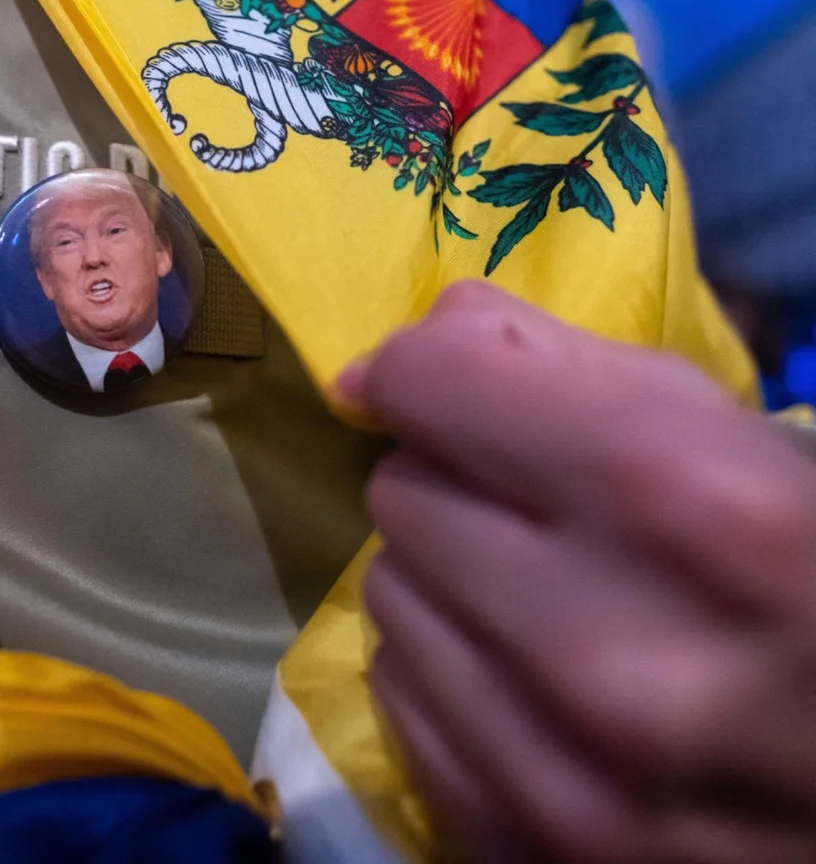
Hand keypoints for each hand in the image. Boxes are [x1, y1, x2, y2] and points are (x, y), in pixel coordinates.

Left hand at [344, 282, 815, 863]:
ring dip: (451, 585)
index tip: (452, 385)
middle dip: (464, 485)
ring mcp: (557, 779)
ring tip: (557, 607)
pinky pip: (401, 704)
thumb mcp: (762, 452)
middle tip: (550, 517)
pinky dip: (451, 677)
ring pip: (387, 600)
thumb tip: (423, 337)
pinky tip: (540, 690)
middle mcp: (603, 655)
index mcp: (689, 512)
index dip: (436, 372)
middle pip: (403, 495)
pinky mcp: (516, 850)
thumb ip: (587, 375)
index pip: (434, 385)